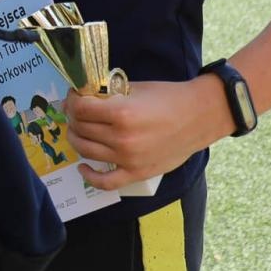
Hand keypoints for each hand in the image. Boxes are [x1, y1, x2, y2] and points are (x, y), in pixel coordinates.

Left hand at [62, 76, 231, 190]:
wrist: (198, 117)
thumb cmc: (168, 98)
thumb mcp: (134, 88)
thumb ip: (108, 94)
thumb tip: (83, 96)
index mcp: (121, 112)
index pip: (80, 109)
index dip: (72, 100)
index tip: (75, 96)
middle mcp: (122, 138)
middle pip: (80, 128)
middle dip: (73, 117)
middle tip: (77, 111)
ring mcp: (128, 159)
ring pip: (85, 151)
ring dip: (77, 138)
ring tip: (79, 130)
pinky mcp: (136, 173)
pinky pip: (105, 182)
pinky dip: (89, 176)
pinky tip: (83, 166)